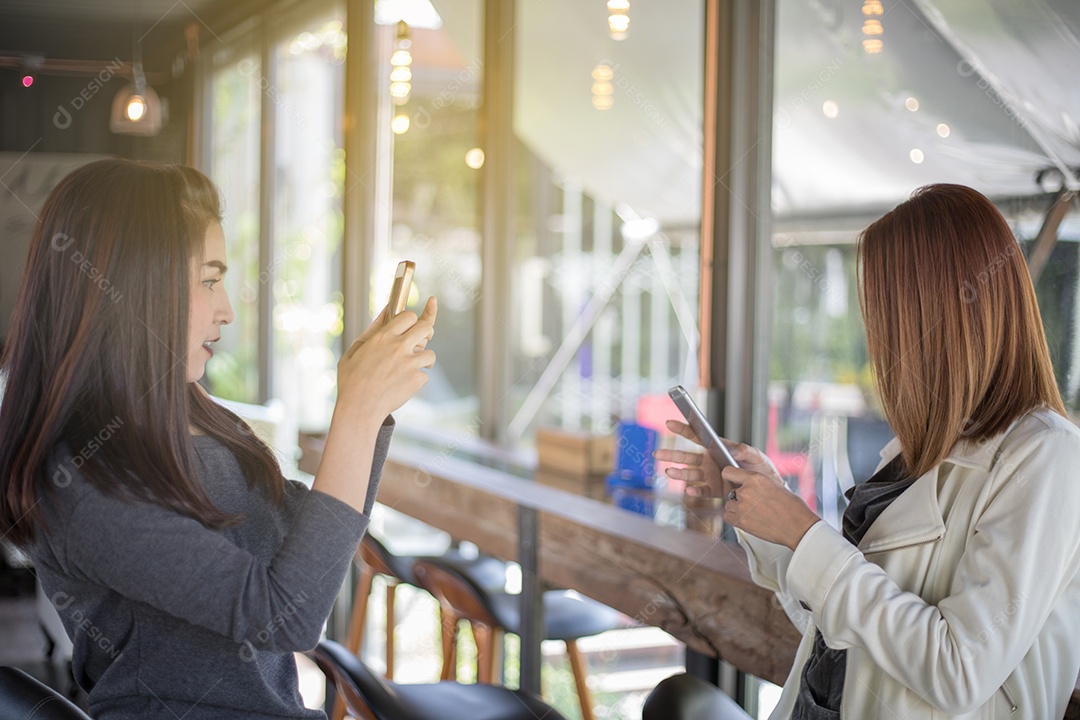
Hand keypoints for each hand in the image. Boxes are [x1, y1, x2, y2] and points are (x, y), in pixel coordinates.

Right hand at [335, 297, 437, 423]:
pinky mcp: (416, 379)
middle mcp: (399, 346)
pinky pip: (425, 375)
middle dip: (426, 333)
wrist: (359, 408)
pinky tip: (403, 386)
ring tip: (411, 369)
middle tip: (421, 341)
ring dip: (424, 361)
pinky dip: (417, 381)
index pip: (409, 316)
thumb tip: (386, 310)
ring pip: (430, 354)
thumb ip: (373, 329)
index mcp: (383, 337)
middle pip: (426, 328)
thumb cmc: (352, 380)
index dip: (411, 321)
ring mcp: (410, 363)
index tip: (409, 328)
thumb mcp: (355, 350)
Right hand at [655, 419, 818, 549]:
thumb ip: (745, 450)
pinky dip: (694, 492)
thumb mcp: (758, 457)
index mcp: (717, 448)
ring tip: (668, 472)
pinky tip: (688, 491)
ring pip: (690, 474)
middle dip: (671, 454)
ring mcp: (711, 477)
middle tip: (657, 453)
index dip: (683, 429)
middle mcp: (710, 462)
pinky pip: (702, 491)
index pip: (697, 436)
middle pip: (686, 456)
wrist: (769, 492)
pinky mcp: (716, 491)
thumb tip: (730, 448)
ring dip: (678, 473)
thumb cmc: (763, 470)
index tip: (669, 422)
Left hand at [722, 466, 818, 549]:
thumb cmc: (791, 507)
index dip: (730, 477)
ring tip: (753, 512)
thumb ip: (757, 483)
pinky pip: (728, 517)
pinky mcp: (741, 521)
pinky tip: (748, 519)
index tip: (733, 482)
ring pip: (729, 505)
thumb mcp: (774, 485)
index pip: (728, 472)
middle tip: (754, 504)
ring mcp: (742, 507)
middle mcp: (746, 491)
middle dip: (739, 497)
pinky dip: (735, 518)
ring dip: (737, 508)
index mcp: (755, 478)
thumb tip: (745, 484)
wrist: (797, 526)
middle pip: (731, 491)